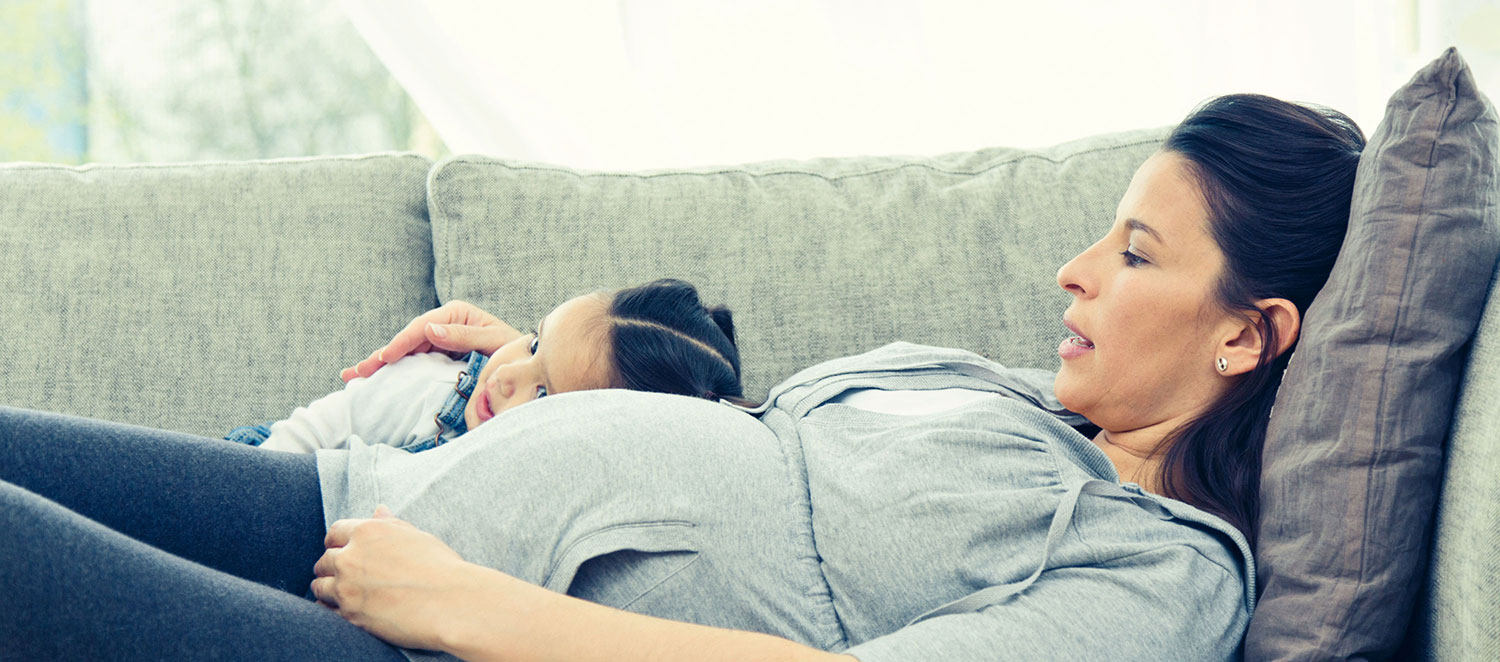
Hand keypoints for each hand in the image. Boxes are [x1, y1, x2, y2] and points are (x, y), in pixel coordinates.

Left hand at [312, 505, 491, 649]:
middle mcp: (351, 557)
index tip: (342, 550)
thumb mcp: (416, 537)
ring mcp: (347, 587)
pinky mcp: (349, 615)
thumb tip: (378, 510)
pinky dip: (331, 609)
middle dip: (332, 567)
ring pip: (319, 586)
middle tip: (345, 576)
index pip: (335, 532)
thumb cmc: (441, 568)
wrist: (451, 603)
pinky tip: (344, 609)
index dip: (337, 542)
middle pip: (324, 561)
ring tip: (345, 594)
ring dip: (328, 589)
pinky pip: (325, 611)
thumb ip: (390, 525)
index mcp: (368, 532)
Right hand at [341, 300, 523, 381]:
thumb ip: (465, 337)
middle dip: (381, 356)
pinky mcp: (438, 357)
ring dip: (380, 366)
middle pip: (407, 340)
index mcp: (456, 313)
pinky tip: (374, 381)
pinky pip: (413, 364)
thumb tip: (430, 329)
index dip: (401, 343)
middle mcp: (444, 324)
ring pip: (405, 353)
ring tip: (353, 377)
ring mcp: (439, 341)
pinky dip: (394, 373)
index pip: (422, 327)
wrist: (527, 367)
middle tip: (356, 372)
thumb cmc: (516, 351)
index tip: (385, 358)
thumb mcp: (494, 342)